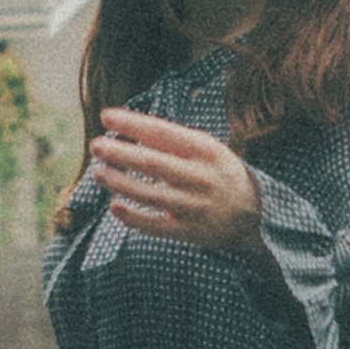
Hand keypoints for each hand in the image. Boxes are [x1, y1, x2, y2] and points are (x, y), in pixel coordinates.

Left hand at [85, 110, 259, 256]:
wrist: (254, 214)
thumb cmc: (219, 173)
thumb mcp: (208, 149)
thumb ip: (173, 142)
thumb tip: (129, 128)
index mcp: (206, 151)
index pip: (164, 133)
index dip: (133, 123)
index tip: (106, 116)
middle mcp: (201, 178)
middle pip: (153, 164)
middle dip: (121, 153)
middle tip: (95, 145)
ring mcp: (195, 207)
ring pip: (150, 195)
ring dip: (120, 183)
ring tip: (97, 172)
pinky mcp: (189, 232)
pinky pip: (156, 226)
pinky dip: (133, 217)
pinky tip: (114, 206)